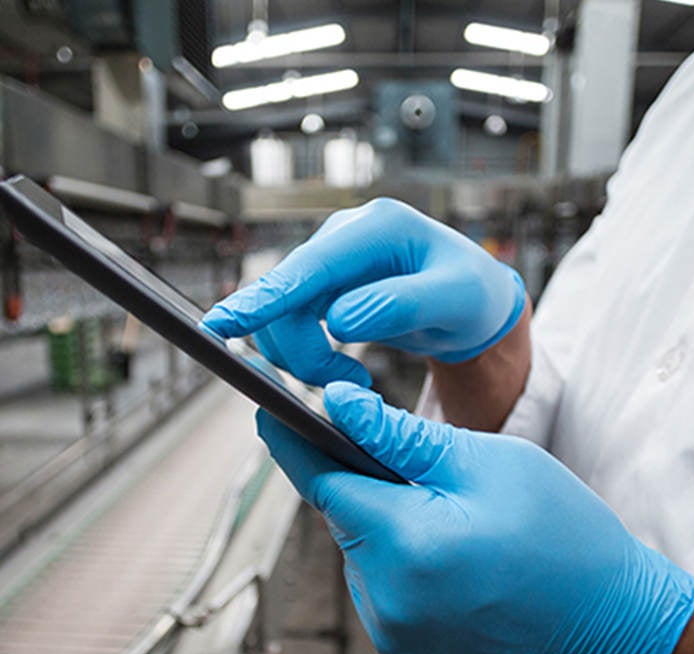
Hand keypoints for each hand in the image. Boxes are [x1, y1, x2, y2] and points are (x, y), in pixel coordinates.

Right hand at [202, 198, 525, 386]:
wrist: (472, 300)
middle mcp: (344, 236)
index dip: (264, 299)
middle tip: (352, 385)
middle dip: (305, 353)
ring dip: (307, 359)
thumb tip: (339, 320)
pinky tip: (346, 368)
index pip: (308, 268)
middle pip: (287, 300)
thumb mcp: (455, 301)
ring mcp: (329, 260)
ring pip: (283, 318)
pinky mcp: (322, 283)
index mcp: (378, 228)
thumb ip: (400, 306)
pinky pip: (293, 324)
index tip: (221, 325)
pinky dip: (311, 356)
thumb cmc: (471, 294)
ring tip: (357, 379)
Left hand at [258, 382, 693, 653]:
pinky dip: (398, 559)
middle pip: (342, 515)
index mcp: (405, 544)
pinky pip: (378, 584)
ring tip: (450, 514)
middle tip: (414, 461)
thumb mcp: (488, 464)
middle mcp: (385, 598)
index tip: (265, 411)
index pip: (321, 481)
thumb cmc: (564, 535)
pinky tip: (449, 552)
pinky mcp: (403, 650)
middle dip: (364, 481)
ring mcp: (391, 632)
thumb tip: (339, 408)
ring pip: (360, 549)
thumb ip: (402, 438)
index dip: (292, 443)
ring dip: (383, 522)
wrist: (611, 626)